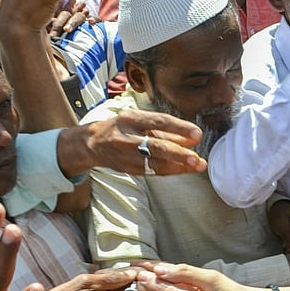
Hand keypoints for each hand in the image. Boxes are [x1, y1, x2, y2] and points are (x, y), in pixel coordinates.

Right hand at [57, 108, 207, 177]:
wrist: (92, 144)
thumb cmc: (121, 127)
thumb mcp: (139, 120)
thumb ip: (165, 129)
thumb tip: (192, 138)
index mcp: (131, 119)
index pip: (158, 122)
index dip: (179, 127)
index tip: (197, 133)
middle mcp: (127, 137)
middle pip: (156, 146)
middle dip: (178, 153)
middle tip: (197, 158)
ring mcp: (126, 155)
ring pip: (155, 163)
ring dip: (179, 166)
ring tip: (197, 166)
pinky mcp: (128, 168)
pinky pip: (153, 170)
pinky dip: (170, 170)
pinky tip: (185, 170)